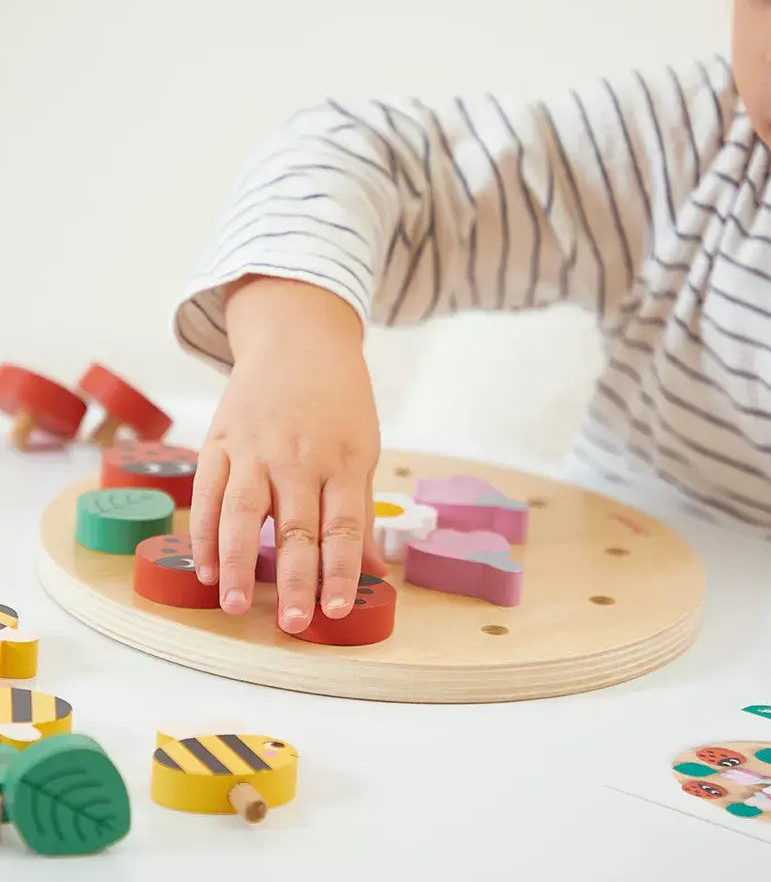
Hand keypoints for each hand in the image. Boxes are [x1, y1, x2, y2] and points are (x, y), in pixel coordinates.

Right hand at [188, 277, 387, 633]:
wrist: (297, 339)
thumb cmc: (339, 399)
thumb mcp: (363, 447)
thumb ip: (360, 510)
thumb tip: (372, 570)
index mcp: (345, 459)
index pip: (344, 526)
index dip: (340, 571)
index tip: (335, 610)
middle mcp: (300, 456)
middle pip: (298, 527)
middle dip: (296, 579)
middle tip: (293, 624)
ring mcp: (257, 448)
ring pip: (245, 514)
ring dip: (240, 564)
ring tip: (238, 606)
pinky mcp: (221, 441)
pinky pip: (210, 493)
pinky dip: (205, 534)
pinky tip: (207, 569)